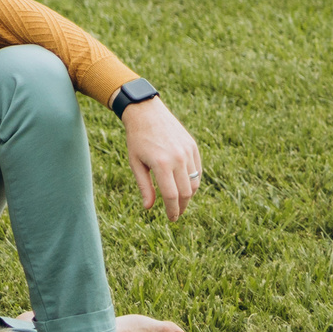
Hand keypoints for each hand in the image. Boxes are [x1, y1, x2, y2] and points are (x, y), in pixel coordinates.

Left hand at [121, 96, 203, 221]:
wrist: (146, 112)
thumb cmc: (137, 139)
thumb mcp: (135, 163)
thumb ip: (144, 186)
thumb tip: (149, 208)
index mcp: (161, 164)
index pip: (171, 196)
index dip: (172, 210)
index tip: (172, 219)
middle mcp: (178, 158)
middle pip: (186, 192)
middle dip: (182, 206)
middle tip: (176, 213)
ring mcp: (188, 152)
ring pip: (195, 183)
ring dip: (188, 195)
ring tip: (179, 201)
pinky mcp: (193, 146)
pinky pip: (197, 170)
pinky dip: (193, 181)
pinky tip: (184, 186)